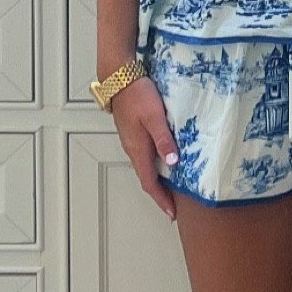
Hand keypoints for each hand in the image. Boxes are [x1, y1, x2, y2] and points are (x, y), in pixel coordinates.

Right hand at [110, 74, 179, 220]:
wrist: (119, 77)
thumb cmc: (137, 94)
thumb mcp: (154, 117)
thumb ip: (164, 139)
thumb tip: (173, 162)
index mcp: (138, 149)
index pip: (149, 182)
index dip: (161, 199)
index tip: (171, 214)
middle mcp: (132, 149)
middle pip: (146, 179)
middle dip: (159, 195)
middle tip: (173, 206)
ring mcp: (131, 141)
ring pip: (144, 168)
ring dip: (156, 181)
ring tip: (171, 188)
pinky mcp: (132, 133)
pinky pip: (144, 157)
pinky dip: (154, 166)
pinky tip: (164, 162)